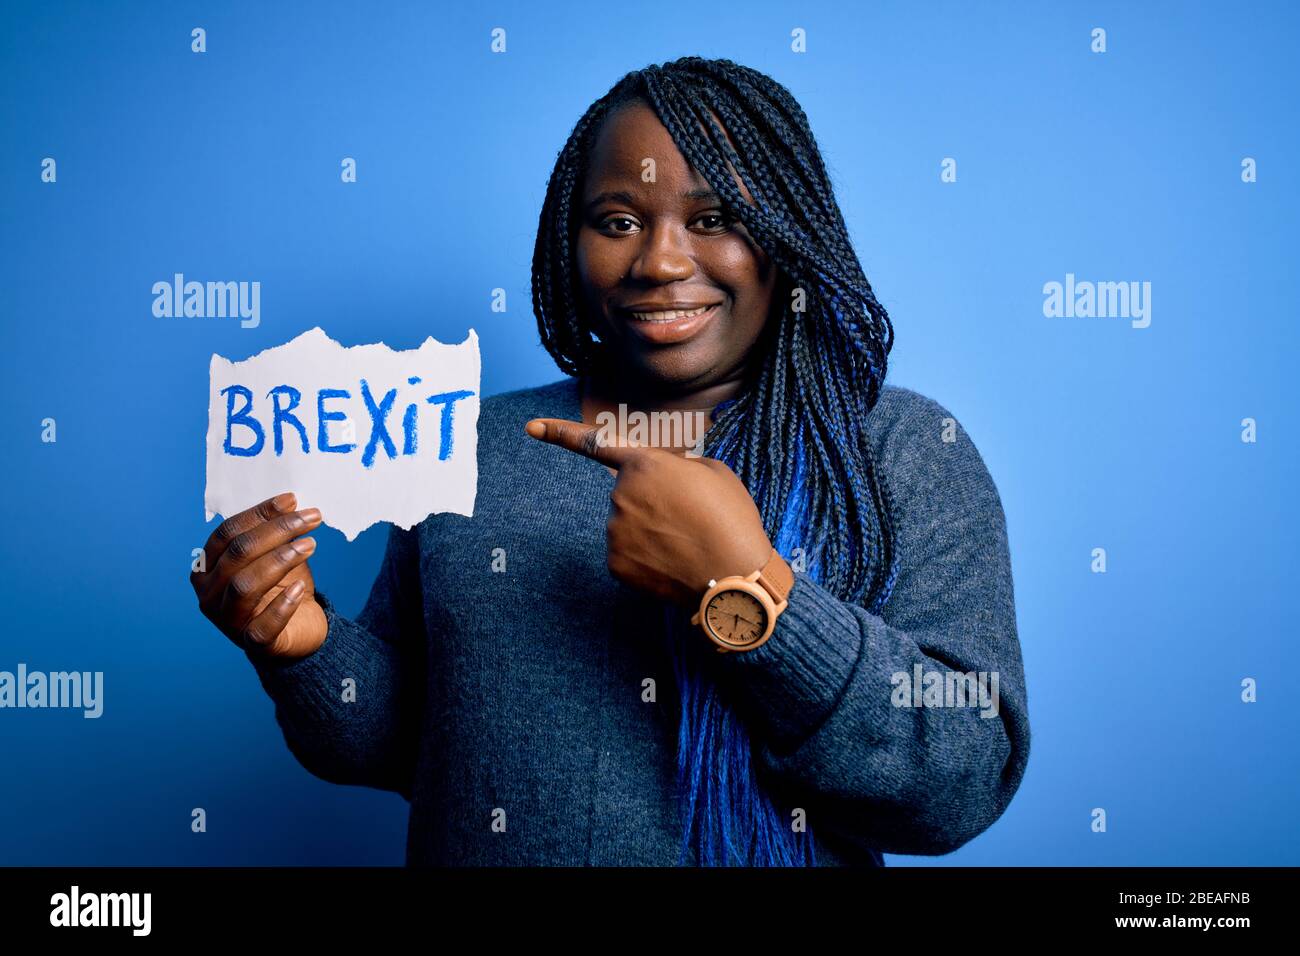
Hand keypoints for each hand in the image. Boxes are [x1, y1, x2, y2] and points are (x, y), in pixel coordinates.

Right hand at [191, 491, 327, 659]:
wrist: (300, 630)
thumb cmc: (281, 588)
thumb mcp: (277, 555)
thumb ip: (275, 534)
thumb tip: (290, 503)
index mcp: (207, 568)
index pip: (226, 533)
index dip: (259, 514)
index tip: (292, 500)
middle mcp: (209, 595)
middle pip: (238, 553)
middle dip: (277, 530)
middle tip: (311, 517)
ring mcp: (227, 621)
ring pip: (245, 584)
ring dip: (280, 560)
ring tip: (311, 544)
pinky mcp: (252, 643)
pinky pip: (263, 625)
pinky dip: (282, 606)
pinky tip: (300, 589)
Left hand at [524, 419, 773, 608]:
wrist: (734, 579)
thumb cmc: (731, 521)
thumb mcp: (714, 473)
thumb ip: (679, 466)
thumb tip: (666, 479)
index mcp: (644, 464)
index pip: (595, 443)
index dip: (560, 433)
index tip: (531, 427)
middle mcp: (620, 494)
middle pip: (628, 494)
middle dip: (652, 502)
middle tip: (690, 519)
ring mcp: (613, 530)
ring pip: (628, 524)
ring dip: (651, 531)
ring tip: (687, 542)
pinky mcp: (614, 563)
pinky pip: (626, 552)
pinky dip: (646, 557)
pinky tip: (672, 562)